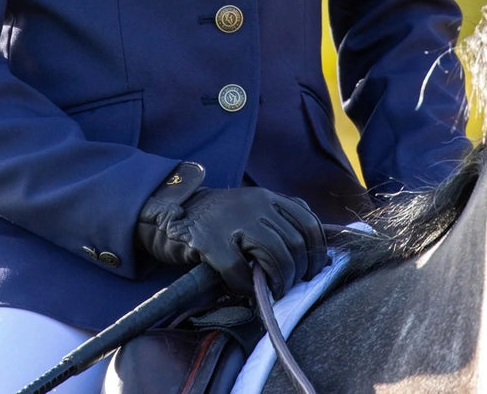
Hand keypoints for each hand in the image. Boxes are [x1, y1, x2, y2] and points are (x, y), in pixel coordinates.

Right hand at [135, 164, 327, 297]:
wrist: (170, 211)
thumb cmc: (218, 218)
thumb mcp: (253, 206)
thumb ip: (280, 217)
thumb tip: (315, 248)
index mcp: (267, 196)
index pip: (308, 223)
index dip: (316, 252)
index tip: (312, 271)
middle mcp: (254, 204)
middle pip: (294, 244)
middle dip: (296, 273)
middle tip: (287, 286)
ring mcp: (231, 221)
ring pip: (274, 257)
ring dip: (277, 282)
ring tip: (270, 291)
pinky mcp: (210, 240)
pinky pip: (240, 271)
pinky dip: (245, 286)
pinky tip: (241, 287)